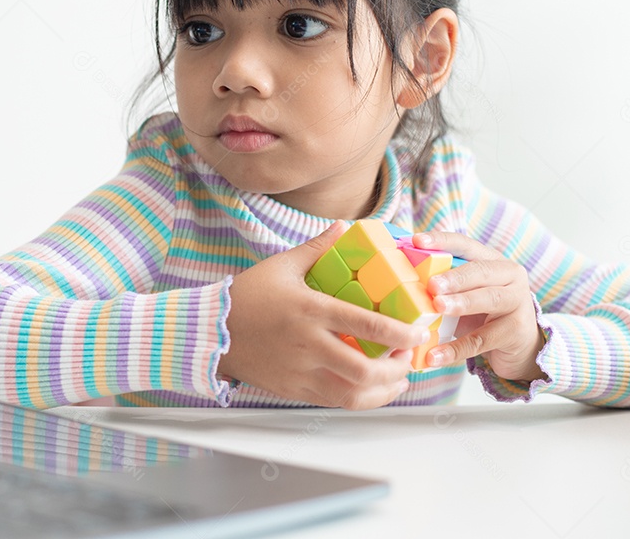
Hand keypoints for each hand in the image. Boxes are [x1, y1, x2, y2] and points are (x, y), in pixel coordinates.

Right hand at [218, 221, 428, 409]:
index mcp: (311, 311)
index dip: (401, 333)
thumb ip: (317, 248)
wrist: (211, 331)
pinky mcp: (293, 389)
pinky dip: (359, 399)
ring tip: (397, 378)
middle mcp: (309, 345)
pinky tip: (370, 389)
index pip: (367, 326)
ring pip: (352, 395)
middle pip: (366, 371)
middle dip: (397, 369)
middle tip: (408, 357)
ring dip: (383, 391)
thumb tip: (344, 227)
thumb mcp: (282, 266)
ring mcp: (301, 371)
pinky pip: (334, 401)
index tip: (419, 332)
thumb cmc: (247, 296)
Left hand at [412, 231, 546, 382]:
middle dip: (455, 277)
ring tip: (438, 307)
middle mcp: (509, 276)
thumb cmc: (484, 314)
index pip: (466, 245)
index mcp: (492, 260)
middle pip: (481, 271)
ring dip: (461, 303)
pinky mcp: (515, 332)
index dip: (442, 241)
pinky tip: (435, 356)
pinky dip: (456, 349)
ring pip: (488, 299)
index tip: (417, 240)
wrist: (521, 345)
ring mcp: (517, 303)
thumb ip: (443, 284)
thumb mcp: (466, 293)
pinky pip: (481, 340)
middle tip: (432, 284)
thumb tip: (397, 279)